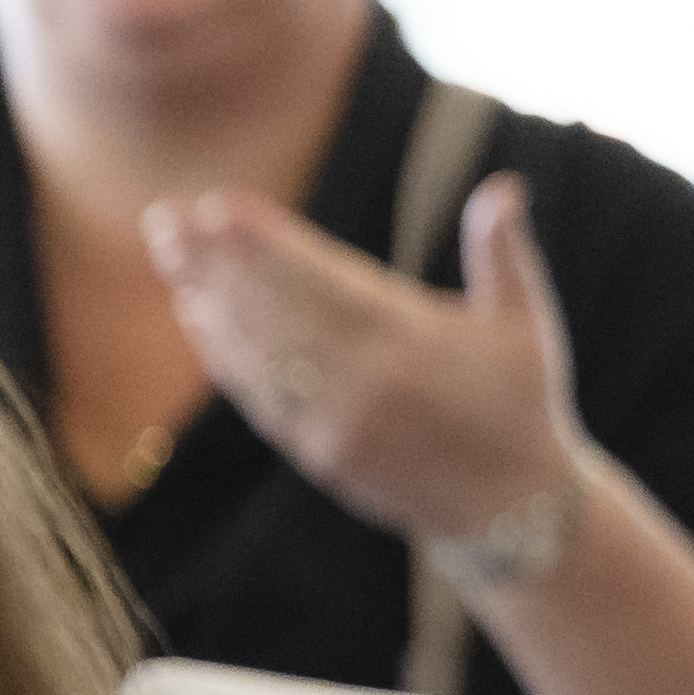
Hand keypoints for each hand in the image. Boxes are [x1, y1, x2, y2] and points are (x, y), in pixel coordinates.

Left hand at [143, 172, 586, 550]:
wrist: (510, 508)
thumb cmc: (521, 402)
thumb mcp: (526, 323)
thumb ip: (504, 252)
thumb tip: (502, 186)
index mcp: (413, 341)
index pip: (322, 280)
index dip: (267, 243)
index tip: (219, 206)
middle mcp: (365, 383)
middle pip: (275, 311)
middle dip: (217, 261)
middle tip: (167, 217)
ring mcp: (336, 424)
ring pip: (258, 352)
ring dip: (209, 299)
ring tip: (170, 252)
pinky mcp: (318, 455)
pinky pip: (260, 397)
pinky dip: (226, 354)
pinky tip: (197, 312)